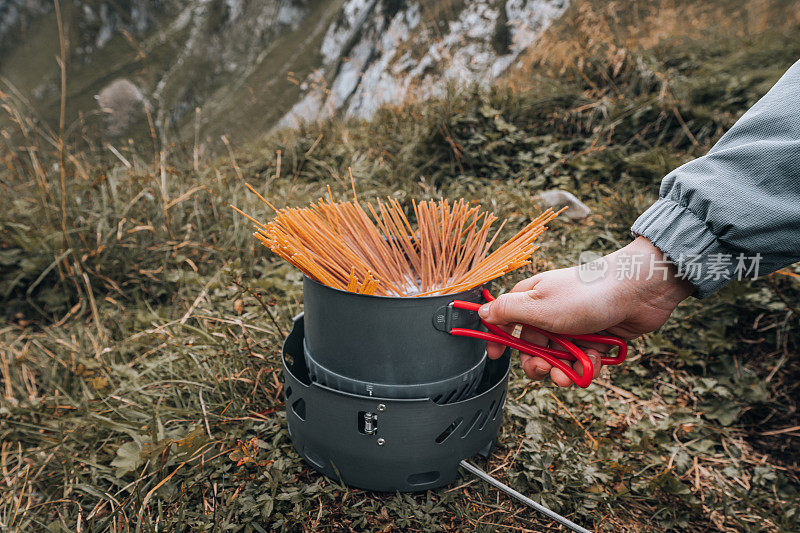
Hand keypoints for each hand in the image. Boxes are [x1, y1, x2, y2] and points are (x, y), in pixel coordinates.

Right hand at [478, 237, 694, 386]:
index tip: (496, 356)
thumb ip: (507, 312)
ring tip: (573, 374)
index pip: (506, 321)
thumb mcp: (538, 305)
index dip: (500, 339)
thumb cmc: (585, 294)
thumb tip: (481, 312)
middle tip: (545, 371)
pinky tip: (596, 360)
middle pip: (533, 348)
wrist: (637, 292)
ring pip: (560, 359)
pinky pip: (584, 361)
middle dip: (538, 364)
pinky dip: (589, 365)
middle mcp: (551, 313)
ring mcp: (574, 326)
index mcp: (532, 300)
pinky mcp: (596, 337)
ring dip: (565, 370)